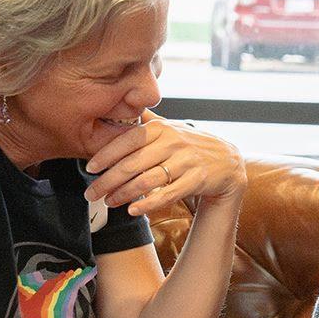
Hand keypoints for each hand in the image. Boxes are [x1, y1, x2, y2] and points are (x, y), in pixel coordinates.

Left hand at [83, 115, 245, 214]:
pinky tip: (133, 211)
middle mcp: (173, 142)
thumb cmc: (191, 147)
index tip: (90, 168)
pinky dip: (148, 204)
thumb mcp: (170, 129)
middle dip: (107, 181)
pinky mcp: (197, 179)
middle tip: (91, 193)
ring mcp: (186, 161)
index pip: (127, 140)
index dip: (106, 155)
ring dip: (123, 194)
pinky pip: (167, 194)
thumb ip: (146, 121)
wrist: (228, 163)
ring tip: (109, 202)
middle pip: (132, 163)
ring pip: (146, 180)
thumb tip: (119, 106)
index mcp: (162, 128)